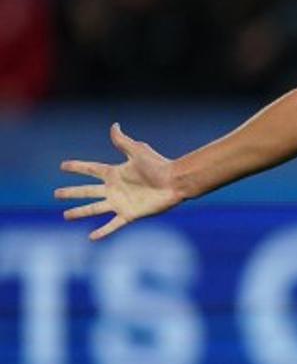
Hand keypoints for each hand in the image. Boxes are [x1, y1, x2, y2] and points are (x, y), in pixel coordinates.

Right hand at [54, 123, 183, 240]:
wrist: (174, 182)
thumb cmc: (158, 165)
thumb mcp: (137, 150)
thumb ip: (122, 141)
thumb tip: (114, 125)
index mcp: (115, 173)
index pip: (90, 169)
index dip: (77, 167)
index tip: (62, 166)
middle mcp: (115, 188)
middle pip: (87, 191)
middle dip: (72, 192)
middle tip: (56, 194)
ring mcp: (121, 202)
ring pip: (94, 208)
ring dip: (80, 212)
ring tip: (66, 215)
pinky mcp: (129, 214)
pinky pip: (113, 225)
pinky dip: (102, 232)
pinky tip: (91, 238)